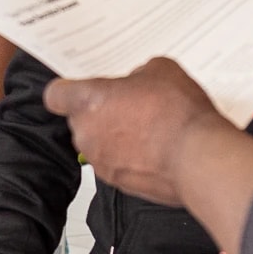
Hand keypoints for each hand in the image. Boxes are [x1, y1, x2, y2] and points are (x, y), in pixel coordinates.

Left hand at [43, 58, 225, 204]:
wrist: (197, 157)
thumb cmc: (176, 115)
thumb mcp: (161, 70)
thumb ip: (138, 75)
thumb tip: (139, 82)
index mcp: (87, 101)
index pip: (55, 95)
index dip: (67, 91)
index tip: (79, 89)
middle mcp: (86, 133)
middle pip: (81, 120)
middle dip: (102, 113)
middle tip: (131, 105)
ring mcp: (100, 161)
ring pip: (99, 144)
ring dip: (116, 137)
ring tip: (149, 127)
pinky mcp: (118, 183)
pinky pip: (117, 164)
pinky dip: (130, 158)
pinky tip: (156, 148)